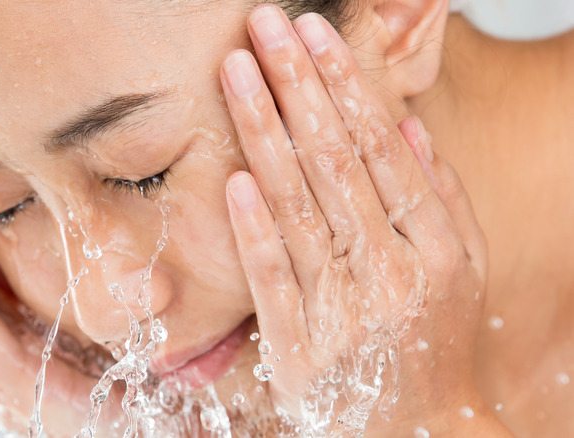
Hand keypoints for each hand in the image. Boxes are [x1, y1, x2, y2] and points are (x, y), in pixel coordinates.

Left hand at [221, 5, 510, 435]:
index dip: (344, 87)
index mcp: (434, 246)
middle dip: (296, 86)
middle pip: (333, 162)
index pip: (379, 149)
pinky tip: (234, 178)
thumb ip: (438, 197)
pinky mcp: (302, 348)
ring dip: (264, 133)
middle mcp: (391, 271)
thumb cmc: (436, 340)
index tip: (314, 35)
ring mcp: (344, 310)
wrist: (425, 435)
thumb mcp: (462, 270)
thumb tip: (404, 126)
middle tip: (265, 25)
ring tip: (238, 71)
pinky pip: (275, 280)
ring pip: (298, 207)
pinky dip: (254, 229)